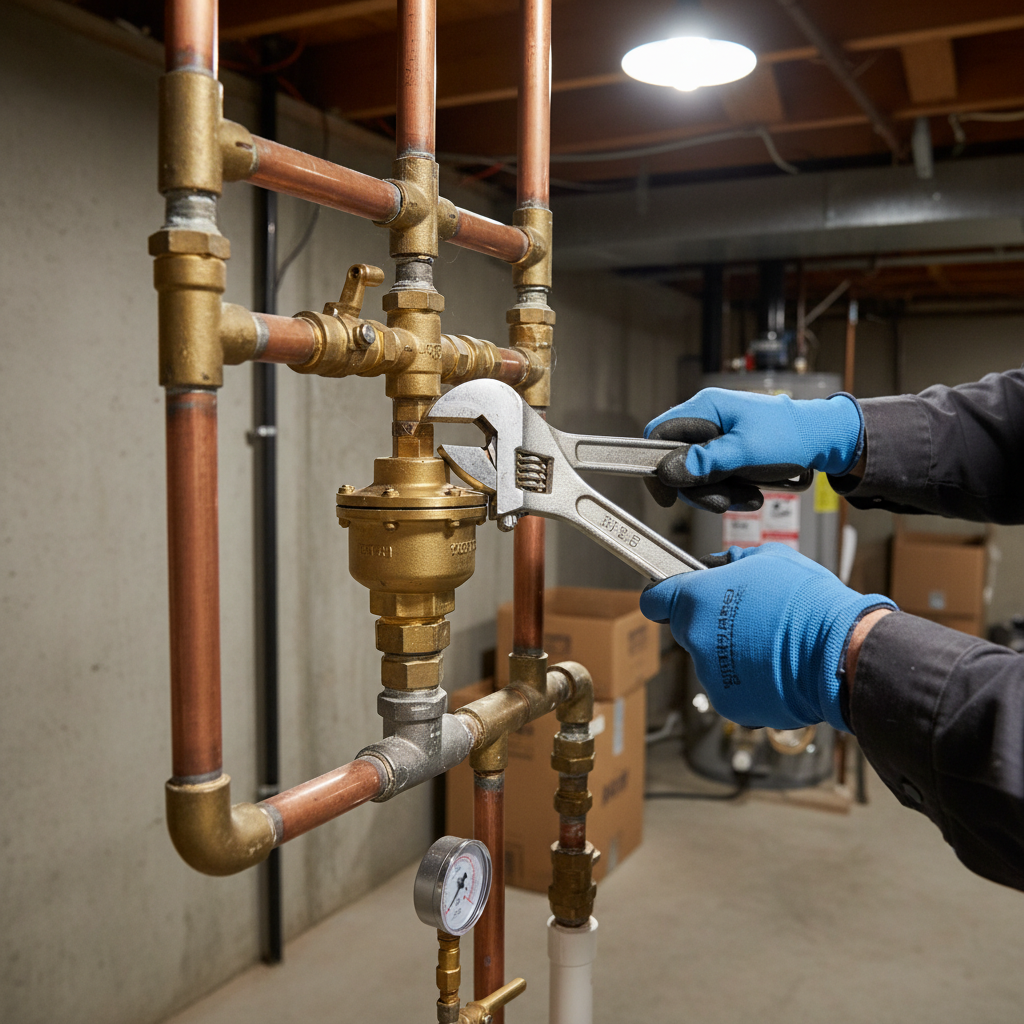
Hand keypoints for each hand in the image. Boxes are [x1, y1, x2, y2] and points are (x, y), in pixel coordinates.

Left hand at [640, 544, 894, 730]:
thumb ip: (732, 562)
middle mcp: (696, 640)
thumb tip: (720, 566)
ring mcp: (711, 675)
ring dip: (731, 654)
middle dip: (710, 623)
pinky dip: (748, 682)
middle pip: (689, 630)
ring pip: (712, 661)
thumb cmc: (807, 603)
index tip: (672, 595)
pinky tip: (775, 668)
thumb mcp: (768, 558)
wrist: (838, 651)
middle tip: (747, 617)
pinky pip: (731, 688)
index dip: (664, 595)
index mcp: (696, 600)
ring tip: (770, 643)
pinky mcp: (730, 704)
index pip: (654, 599)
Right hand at [643, 388, 862, 511]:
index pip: (659, 433)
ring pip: (698, 476)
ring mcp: (717, 438)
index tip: (666, 493)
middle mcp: (707, 421)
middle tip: (722, 501)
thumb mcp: (745, 451)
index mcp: (706, 408)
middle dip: (699, 488)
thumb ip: (705, 462)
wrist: (823, 439)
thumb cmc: (790, 436)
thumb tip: (668, 471)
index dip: (657, 465)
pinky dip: (732, 492)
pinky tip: (753, 494)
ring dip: (720, 494)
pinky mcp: (728, 454)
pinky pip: (716, 479)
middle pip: (678, 462)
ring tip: (748, 496)